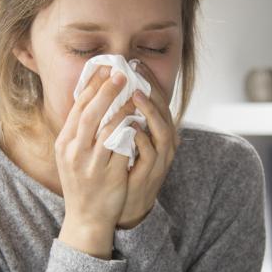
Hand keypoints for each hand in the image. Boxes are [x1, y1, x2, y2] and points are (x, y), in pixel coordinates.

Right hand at [56, 66, 134, 254]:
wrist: (86, 218)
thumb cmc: (82, 183)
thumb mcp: (71, 155)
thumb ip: (79, 131)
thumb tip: (93, 99)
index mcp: (64, 143)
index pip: (77, 108)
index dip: (92, 86)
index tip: (105, 69)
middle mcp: (74, 152)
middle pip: (90, 114)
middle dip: (106, 91)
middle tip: (122, 74)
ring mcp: (91, 165)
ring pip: (108, 129)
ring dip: (122, 109)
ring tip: (134, 96)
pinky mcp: (109, 175)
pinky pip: (122, 148)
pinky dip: (131, 131)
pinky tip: (140, 121)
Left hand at [116, 61, 177, 229]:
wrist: (120, 208)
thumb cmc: (120, 171)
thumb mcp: (122, 141)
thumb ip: (120, 119)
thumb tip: (106, 92)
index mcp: (156, 133)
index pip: (156, 101)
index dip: (148, 81)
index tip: (135, 63)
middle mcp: (163, 144)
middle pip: (164, 111)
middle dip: (152, 90)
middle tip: (137, 72)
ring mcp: (159, 160)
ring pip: (162, 131)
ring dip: (150, 112)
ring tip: (135, 95)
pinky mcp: (151, 174)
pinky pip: (150, 154)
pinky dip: (142, 139)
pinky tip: (130, 127)